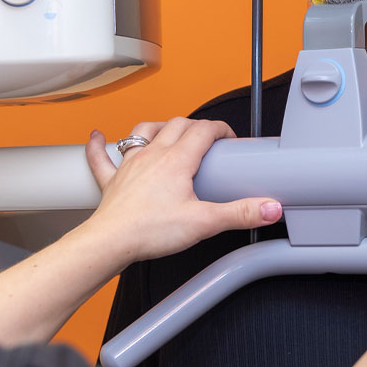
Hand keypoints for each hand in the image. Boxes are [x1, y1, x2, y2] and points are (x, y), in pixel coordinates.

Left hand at [81, 118, 281, 262]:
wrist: (111, 242)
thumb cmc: (150, 231)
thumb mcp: (204, 223)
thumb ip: (240, 214)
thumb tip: (269, 207)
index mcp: (176, 161)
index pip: (203, 130)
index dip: (220, 129)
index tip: (229, 137)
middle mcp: (152, 155)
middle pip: (176, 125)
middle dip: (195, 125)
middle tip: (207, 137)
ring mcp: (129, 165)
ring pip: (142, 132)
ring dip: (158, 127)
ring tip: (167, 130)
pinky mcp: (112, 181)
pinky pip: (102, 157)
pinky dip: (100, 146)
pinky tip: (97, 137)